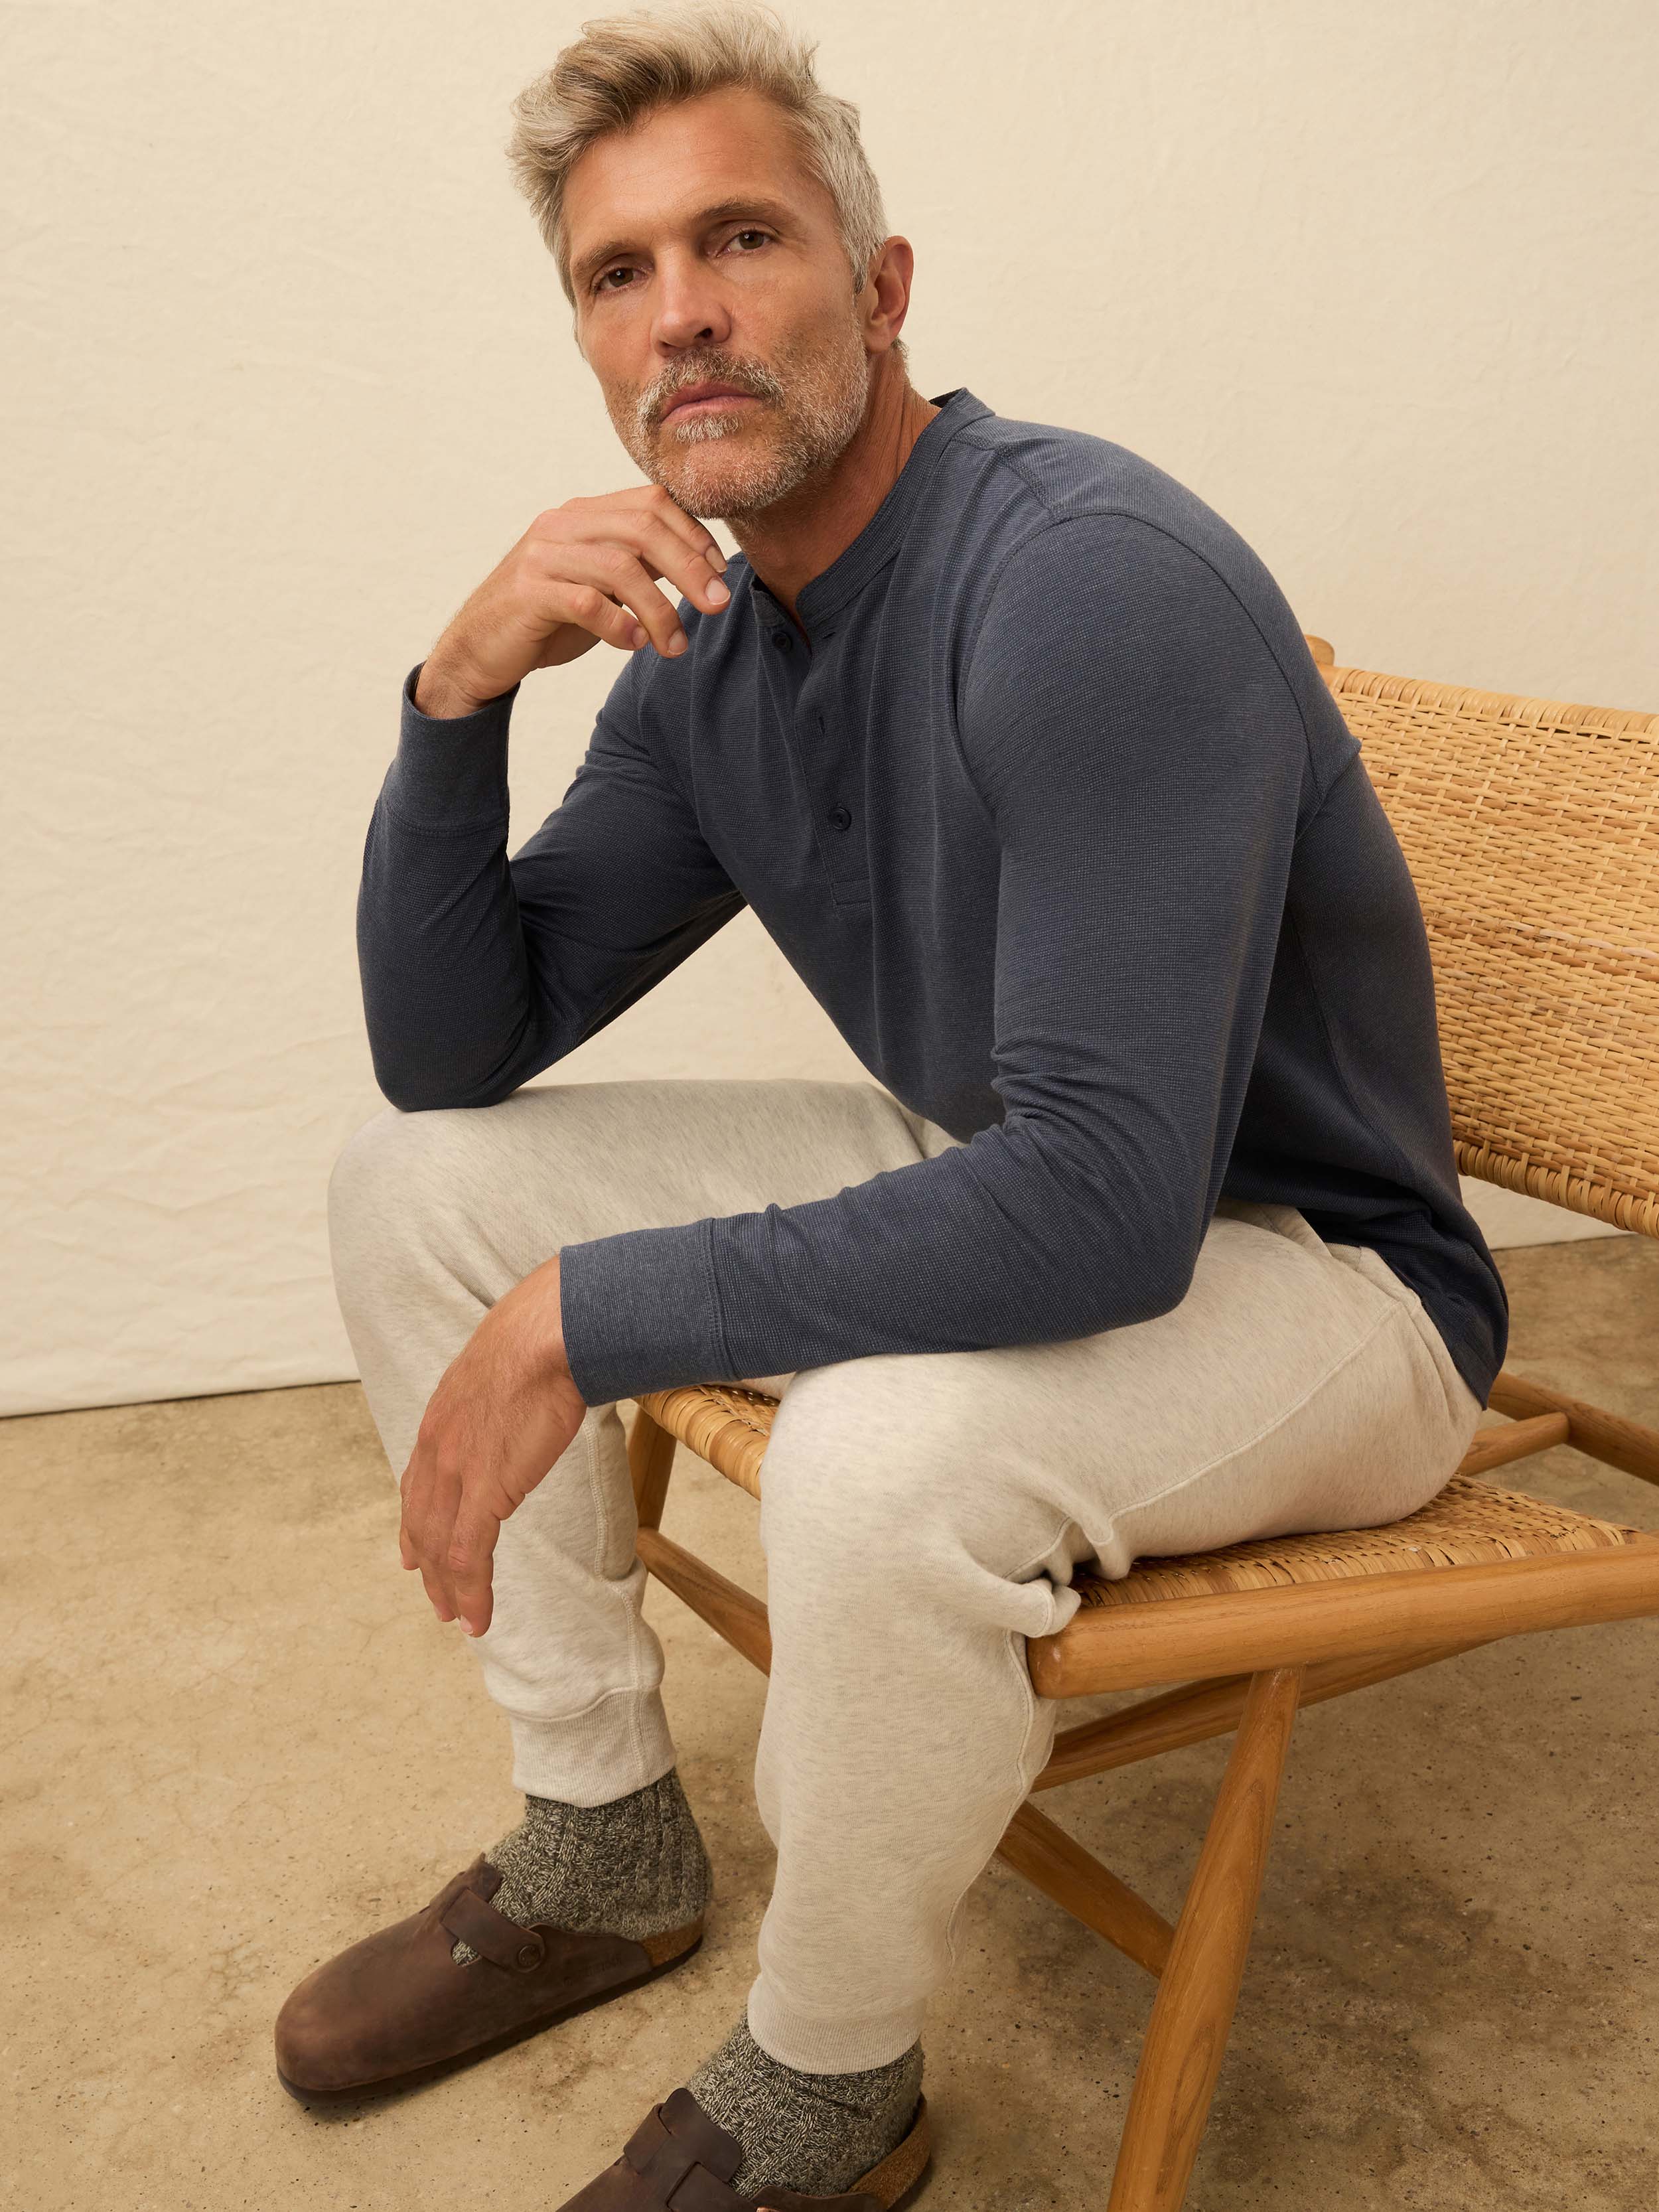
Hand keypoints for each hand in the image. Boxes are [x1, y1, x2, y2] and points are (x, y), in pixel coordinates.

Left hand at [397, 1255, 588, 1636]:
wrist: (549, 1333)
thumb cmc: (542, 1336)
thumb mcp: (503, 1364)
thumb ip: (502, 1390)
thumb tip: (529, 1387)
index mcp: (441, 1418)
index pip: (417, 1483)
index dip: (415, 1523)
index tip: (414, 1553)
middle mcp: (437, 1448)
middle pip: (422, 1523)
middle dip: (428, 1567)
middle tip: (437, 1600)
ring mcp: (457, 1471)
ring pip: (441, 1547)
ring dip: (448, 1590)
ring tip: (458, 1620)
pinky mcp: (486, 1491)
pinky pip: (469, 1556)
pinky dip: (471, 1593)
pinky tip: (476, 1619)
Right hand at [414, 483, 732, 716]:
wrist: (479, 649)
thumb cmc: (548, 619)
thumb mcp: (600, 584)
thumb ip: (638, 565)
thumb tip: (699, 563)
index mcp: (584, 514)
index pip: (651, 502)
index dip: (694, 535)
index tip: (720, 573)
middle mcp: (563, 523)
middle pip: (643, 528)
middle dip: (689, 567)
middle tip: (717, 606)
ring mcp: (542, 555)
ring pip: (619, 567)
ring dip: (659, 609)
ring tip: (674, 646)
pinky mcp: (527, 592)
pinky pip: (585, 602)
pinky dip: (618, 625)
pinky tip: (634, 645)